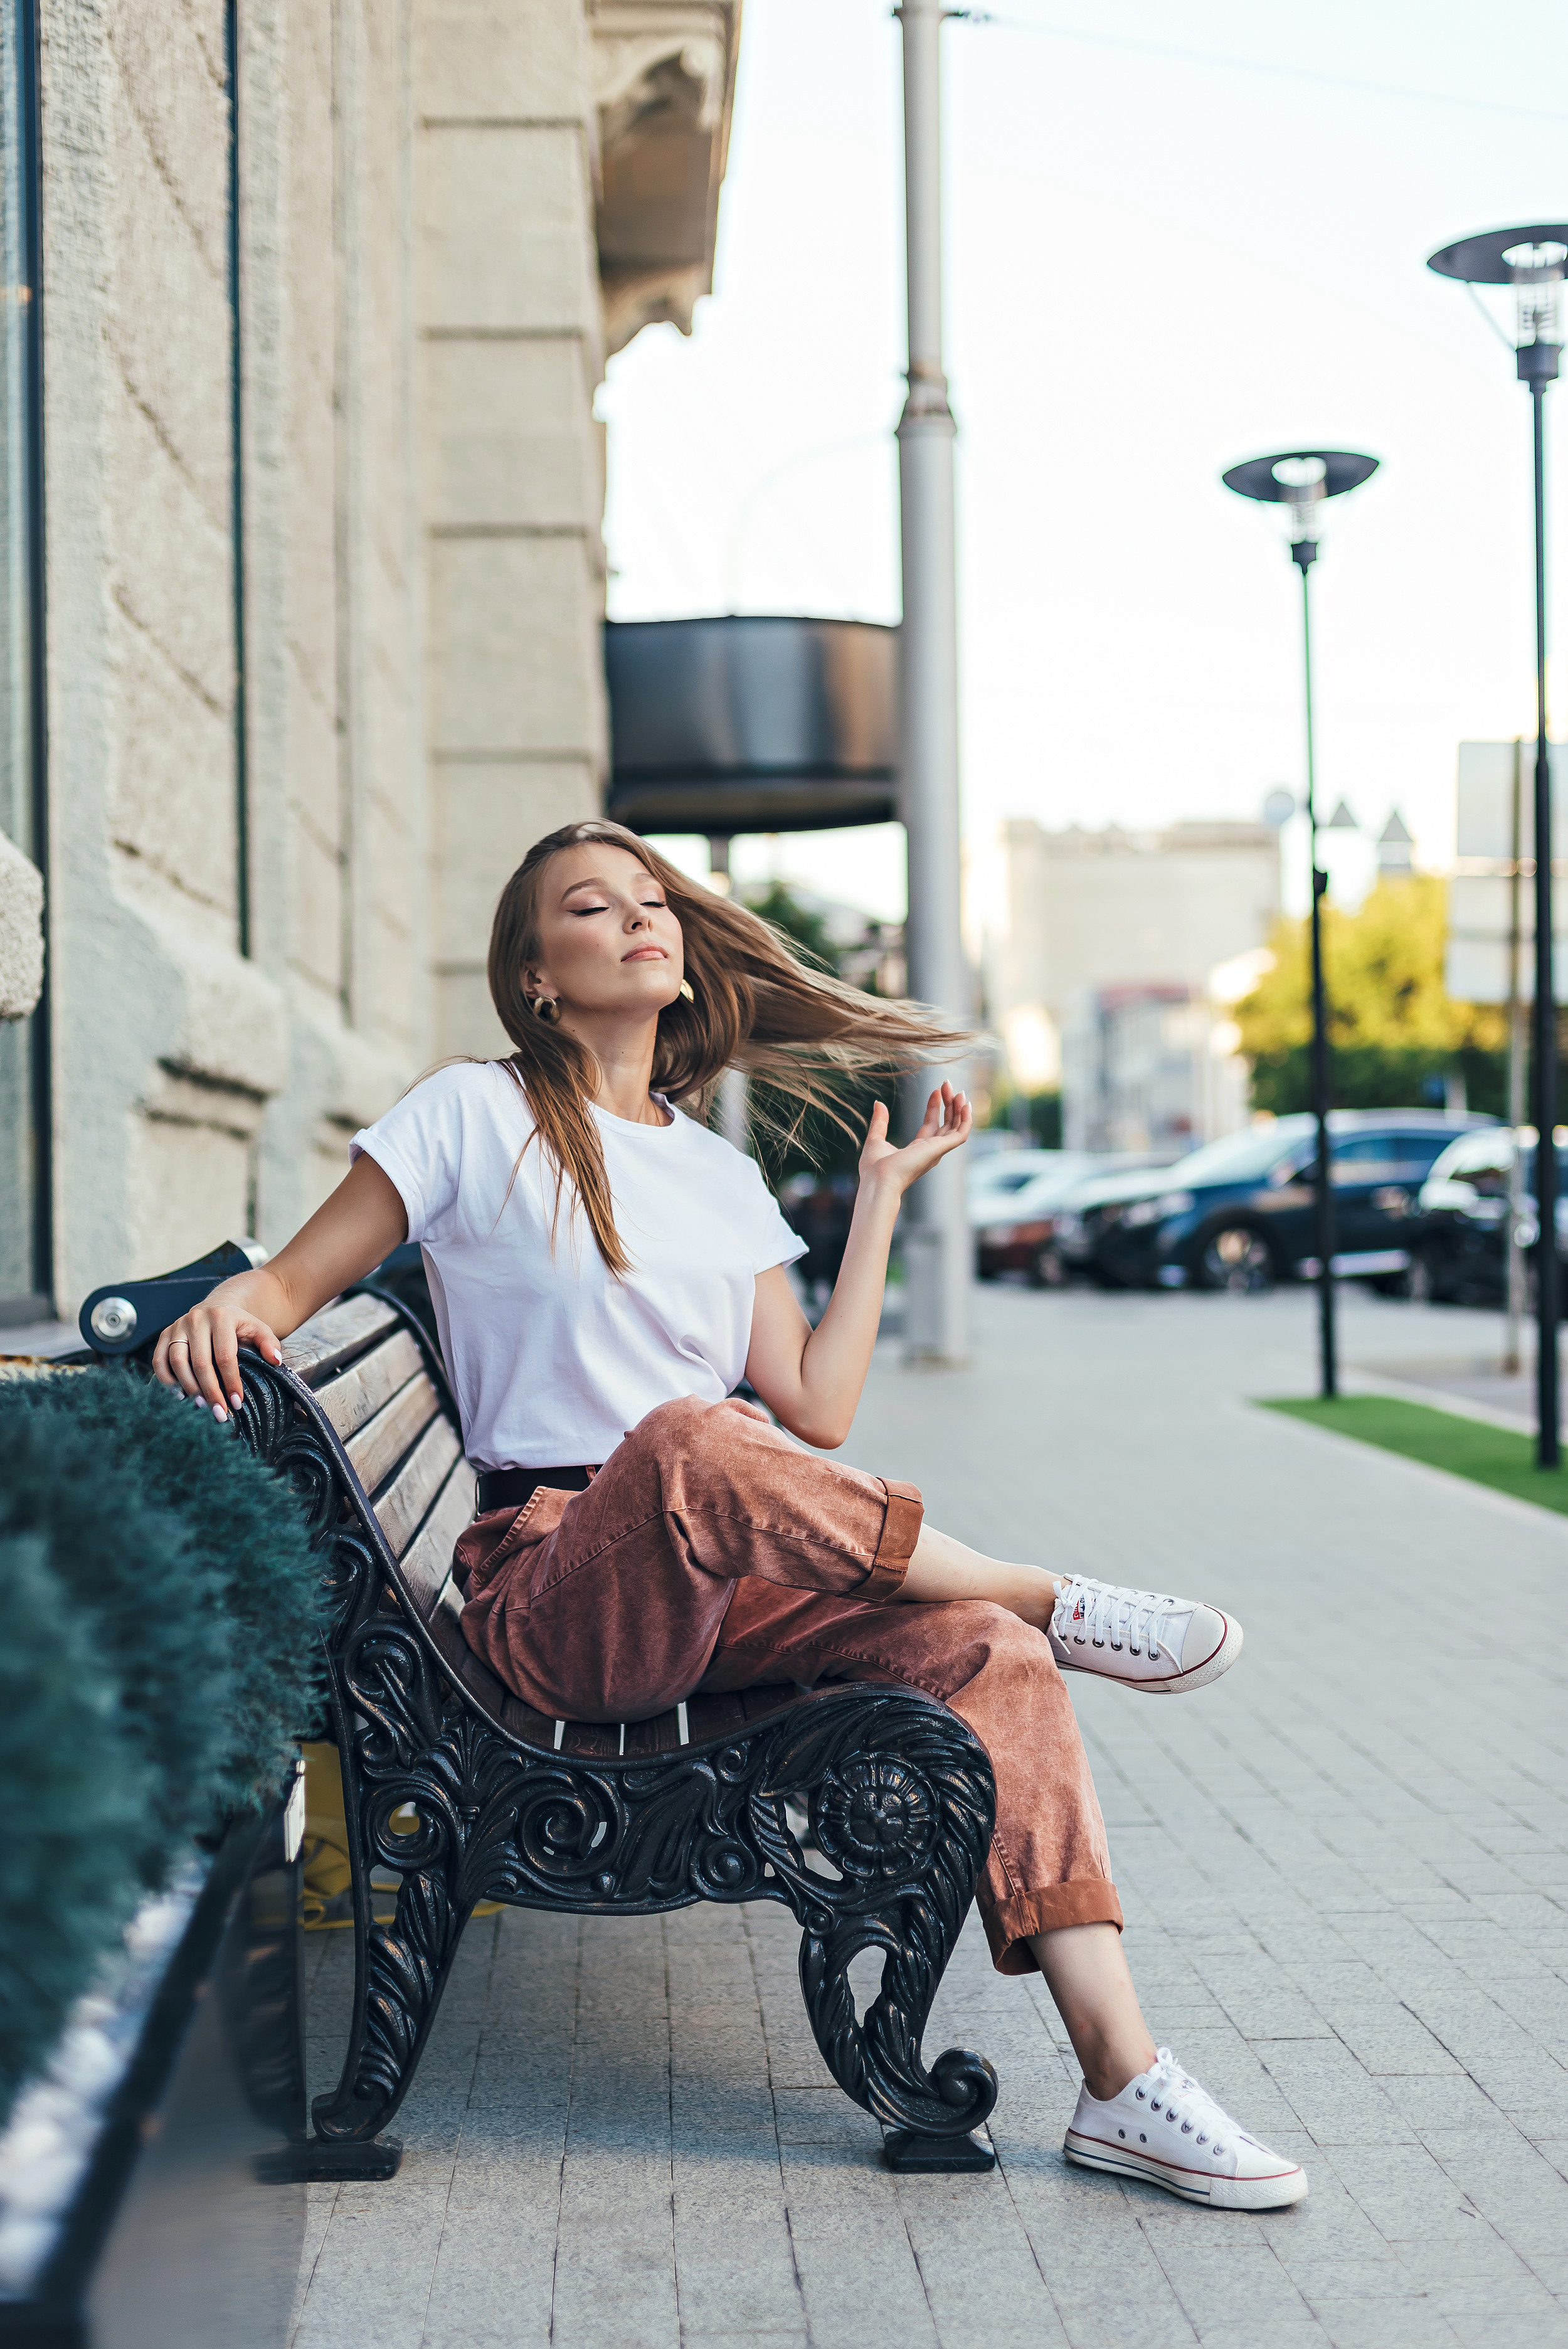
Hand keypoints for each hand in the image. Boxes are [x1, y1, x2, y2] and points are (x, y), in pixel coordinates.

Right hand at [153, 1295, 283, 1422]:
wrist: (217, 1308)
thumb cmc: (239, 1325)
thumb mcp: (259, 1329)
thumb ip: (269, 1343)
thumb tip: (275, 1361)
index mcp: (221, 1317)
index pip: (225, 1356)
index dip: (230, 1381)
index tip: (237, 1403)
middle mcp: (196, 1319)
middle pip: (200, 1362)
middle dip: (210, 1391)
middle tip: (219, 1412)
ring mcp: (177, 1326)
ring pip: (177, 1362)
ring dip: (188, 1387)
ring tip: (201, 1406)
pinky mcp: (164, 1335)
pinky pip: (159, 1360)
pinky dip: (166, 1379)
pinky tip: (179, 1395)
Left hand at [858, 1083, 971, 1196]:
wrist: (878, 1180)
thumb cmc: (874, 1169)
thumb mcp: (875, 1139)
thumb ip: (880, 1122)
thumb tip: (879, 1103)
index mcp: (917, 1150)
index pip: (932, 1124)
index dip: (935, 1106)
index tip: (935, 1090)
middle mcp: (930, 1151)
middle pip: (946, 1124)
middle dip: (949, 1104)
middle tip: (947, 1083)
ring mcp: (937, 1150)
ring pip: (956, 1127)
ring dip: (959, 1109)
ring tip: (959, 1091)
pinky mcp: (940, 1149)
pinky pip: (961, 1134)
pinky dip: (966, 1120)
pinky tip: (966, 1105)